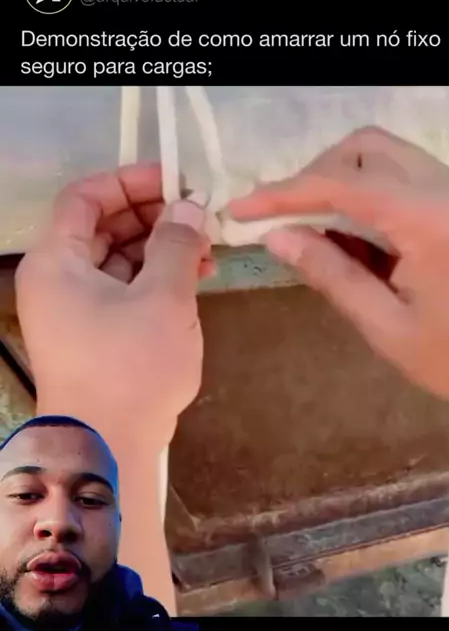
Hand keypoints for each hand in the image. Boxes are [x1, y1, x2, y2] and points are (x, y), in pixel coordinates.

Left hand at [15, 163, 212, 453]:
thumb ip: (177, 244)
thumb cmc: (130, 365)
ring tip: (209, 251)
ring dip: (162, 248)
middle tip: (201, 216)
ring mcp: (76, 310)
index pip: (84, 198)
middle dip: (154, 216)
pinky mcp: (96, 335)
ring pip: (119, 259)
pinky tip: (197, 279)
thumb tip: (189, 207)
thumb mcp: (163, 298)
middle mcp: (59, 280)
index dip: (129, 181)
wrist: (108, 448)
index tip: (176, 181)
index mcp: (57, 261)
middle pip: (103, 227)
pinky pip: (125, 290)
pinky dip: (157, 279)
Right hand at [228, 125, 448, 403]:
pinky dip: (373, 195)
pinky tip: (361, 240)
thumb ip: (333, 276)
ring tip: (322, 232)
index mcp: (431, 220)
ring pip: (390, 156)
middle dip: (317, 174)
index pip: (342, 183)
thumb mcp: (391, 328)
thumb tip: (279, 237)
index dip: (284, 192)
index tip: (242, 210)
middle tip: (287, 218)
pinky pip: (410, 178)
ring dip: (345, 182)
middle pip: (367, 147)